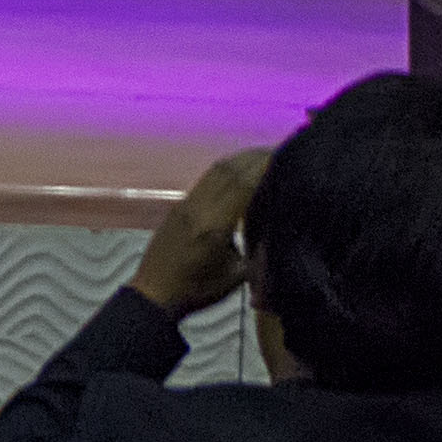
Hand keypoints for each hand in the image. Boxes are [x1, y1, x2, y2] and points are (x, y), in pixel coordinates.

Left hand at [130, 146, 270, 313]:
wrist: (155, 292)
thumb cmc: (198, 288)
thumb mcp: (237, 275)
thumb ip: (259, 250)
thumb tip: (282, 229)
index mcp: (213, 224)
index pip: (242, 184)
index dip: (264, 166)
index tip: (287, 155)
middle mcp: (198, 206)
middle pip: (227, 170)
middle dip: (255, 157)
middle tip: (283, 150)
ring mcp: (185, 202)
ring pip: (214, 171)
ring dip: (240, 159)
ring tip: (266, 155)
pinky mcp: (179, 204)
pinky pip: (206, 179)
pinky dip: (226, 169)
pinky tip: (240, 171)